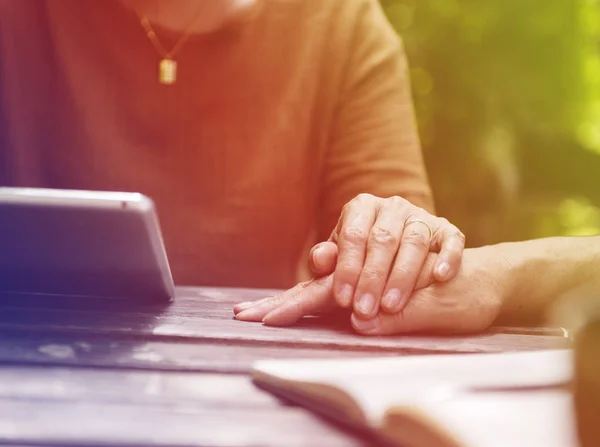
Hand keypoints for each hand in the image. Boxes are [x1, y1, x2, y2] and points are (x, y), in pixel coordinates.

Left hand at [233, 193, 464, 325]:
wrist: (402, 255)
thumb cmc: (361, 261)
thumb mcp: (340, 263)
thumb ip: (327, 264)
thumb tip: (320, 259)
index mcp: (361, 208)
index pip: (353, 235)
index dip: (347, 268)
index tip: (342, 300)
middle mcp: (392, 207)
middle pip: (383, 239)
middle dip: (372, 277)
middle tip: (364, 310)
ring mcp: (421, 216)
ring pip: (414, 241)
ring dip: (403, 275)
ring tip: (392, 306)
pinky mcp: (446, 230)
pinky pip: (451, 239)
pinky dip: (447, 256)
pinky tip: (439, 276)